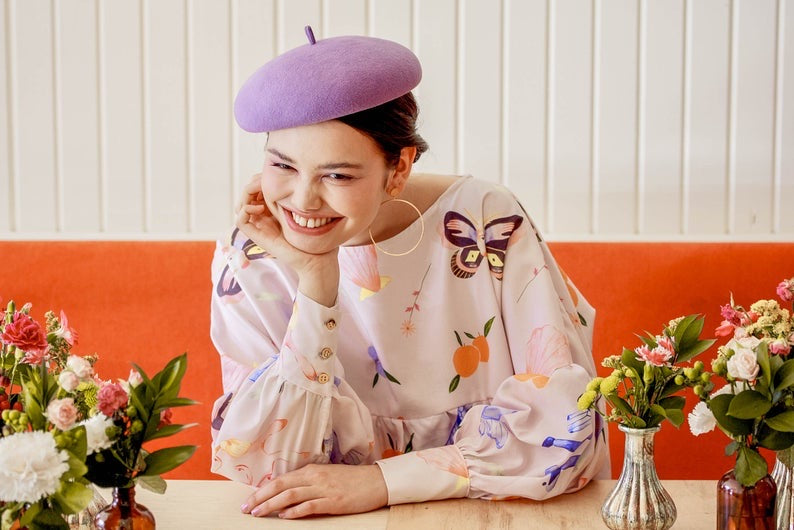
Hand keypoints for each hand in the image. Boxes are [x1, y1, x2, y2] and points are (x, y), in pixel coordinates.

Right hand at [235, 174, 339, 305]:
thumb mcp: (307, 209)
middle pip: (247, 196)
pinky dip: (245, 210)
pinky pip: (240, 221)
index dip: (261, 179)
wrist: (317, 259)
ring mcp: (260, 227)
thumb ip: (300, 195)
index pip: (258, 189)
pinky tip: (260, 207)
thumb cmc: (317, 237)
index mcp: (275, 211)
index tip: (273, 175)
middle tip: (264, 181)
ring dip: (247, 195)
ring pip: (240, 206)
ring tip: (261, 193)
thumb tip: (299, 176)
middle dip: (253, 185)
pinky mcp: (258, 237)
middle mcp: (265, 218)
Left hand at [241, 464, 387, 518]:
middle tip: (246, 507)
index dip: (263, 489)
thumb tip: (288, 490)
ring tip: (258, 513)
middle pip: (281, 485)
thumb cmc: (352, 480)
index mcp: (312, 470)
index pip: (281, 479)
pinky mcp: (333, 501)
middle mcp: (315, 477)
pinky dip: (294, 511)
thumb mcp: (327, 475)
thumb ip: (308, 481)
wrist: (376, 482)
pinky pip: (309, 506)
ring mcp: (324, 489)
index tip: (250, 499)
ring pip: (290, 495)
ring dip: (271, 504)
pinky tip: (284, 516)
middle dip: (260, 497)